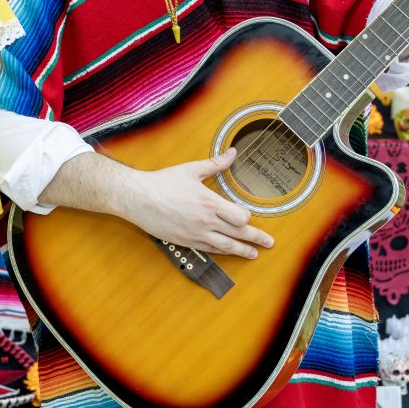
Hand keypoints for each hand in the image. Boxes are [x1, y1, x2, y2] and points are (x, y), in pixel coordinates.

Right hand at [121, 149, 273, 259]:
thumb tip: (232, 153)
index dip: (246, 216)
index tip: (247, 214)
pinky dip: (222, 252)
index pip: (240, 217)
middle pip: (238, 234)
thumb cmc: (163, 182)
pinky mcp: (186, 242)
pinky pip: (209, 250)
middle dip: (256, 239)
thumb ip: (216, 164)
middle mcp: (206, 222)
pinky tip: (228, 252)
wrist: (138, 198)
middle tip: (269, 243)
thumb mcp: (191, 170)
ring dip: (242, 251)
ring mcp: (196, 234)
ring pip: (226, 247)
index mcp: (209, 203)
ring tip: (253, 254)